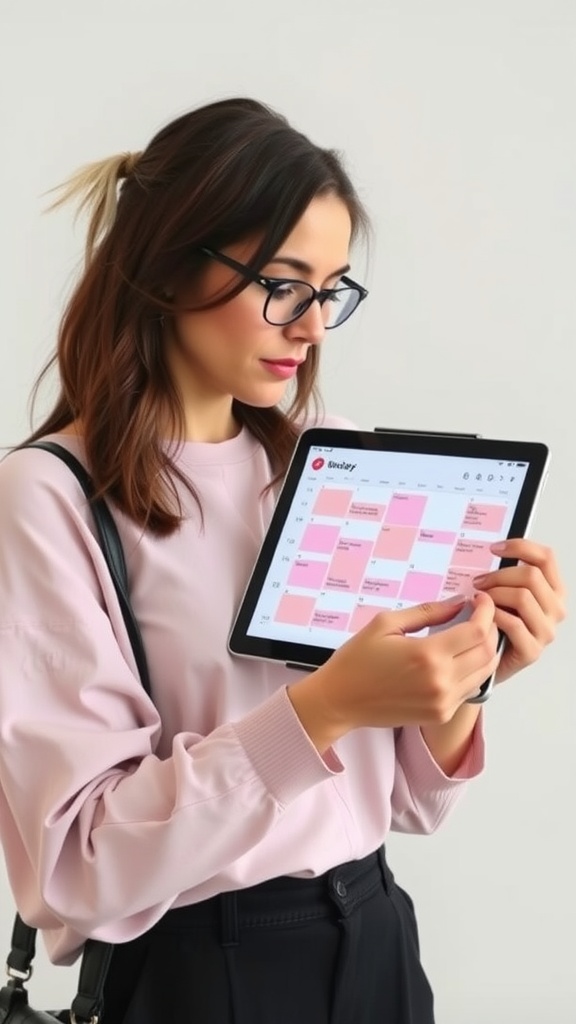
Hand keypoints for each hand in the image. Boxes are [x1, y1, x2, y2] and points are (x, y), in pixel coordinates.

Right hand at [288, 592, 499, 750]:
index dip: (486, 610)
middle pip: (488, 651)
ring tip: (474, 632)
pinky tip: (462, 655)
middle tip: (480, 613)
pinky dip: (474, 669)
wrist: (340, 700)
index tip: (480, 599)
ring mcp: (443, 702)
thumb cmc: (357, 660)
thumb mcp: (386, 623)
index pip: (477, 630)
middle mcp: (440, 682)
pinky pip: (471, 688)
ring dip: (486, 649)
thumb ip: (427, 612)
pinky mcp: (440, 714)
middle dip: (491, 627)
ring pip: (485, 672)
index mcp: (427, 655)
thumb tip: (458, 603)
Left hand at [472, 539, 565, 683]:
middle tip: (478, 582)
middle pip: (531, 575)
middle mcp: (556, 610)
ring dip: (494, 595)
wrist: (487, 661)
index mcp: (553, 591)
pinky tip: (482, 617)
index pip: (546, 558)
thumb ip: (507, 575)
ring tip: (478, 600)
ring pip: (522, 596)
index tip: (494, 548)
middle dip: (498, 575)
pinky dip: (493, 616)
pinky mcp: (532, 651)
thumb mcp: (505, 592)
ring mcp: (546, 631)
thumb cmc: (496, 623)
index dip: (520, 546)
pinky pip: (512, 623)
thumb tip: (495, 550)